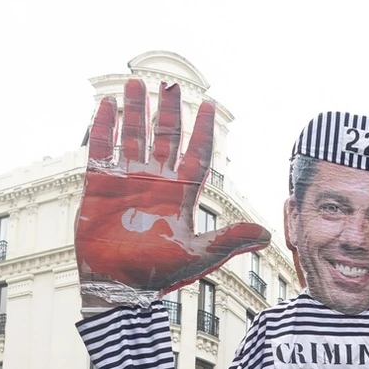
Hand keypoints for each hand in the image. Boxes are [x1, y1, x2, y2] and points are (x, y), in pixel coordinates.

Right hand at [76, 79, 270, 309]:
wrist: (117, 286)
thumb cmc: (157, 275)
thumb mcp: (197, 256)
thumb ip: (228, 241)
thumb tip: (268, 234)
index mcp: (180, 195)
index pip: (195, 154)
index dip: (202, 130)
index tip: (209, 104)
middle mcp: (155, 183)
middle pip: (165, 138)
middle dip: (168, 111)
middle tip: (170, 83)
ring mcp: (127, 182)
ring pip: (133, 137)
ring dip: (135, 111)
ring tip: (136, 82)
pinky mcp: (100, 186)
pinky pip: (102, 150)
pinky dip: (104, 128)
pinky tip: (106, 106)